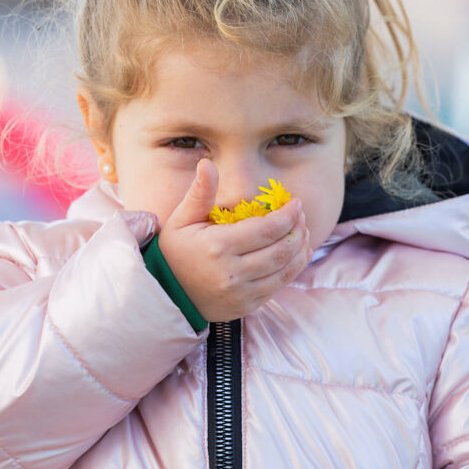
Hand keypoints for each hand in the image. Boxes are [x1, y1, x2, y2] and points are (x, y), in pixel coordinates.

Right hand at [157, 159, 311, 322]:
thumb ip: (200, 193)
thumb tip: (207, 163)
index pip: (267, 229)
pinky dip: (294, 268)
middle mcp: (232, 272)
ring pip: (285, 269)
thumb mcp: (182, 220)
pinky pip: (279, 285)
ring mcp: (241, 293)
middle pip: (281, 250)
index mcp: (218, 246)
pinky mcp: (247, 306)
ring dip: (300, 248)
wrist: (165, 294)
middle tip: (301, 215)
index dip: (288, 215)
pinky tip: (298, 253)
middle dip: (298, 229)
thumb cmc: (175, 252)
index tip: (296, 203)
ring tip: (303, 231)